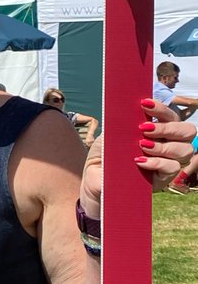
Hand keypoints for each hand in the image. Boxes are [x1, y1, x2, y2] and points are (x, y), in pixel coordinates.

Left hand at [78, 100, 195, 215]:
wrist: (94, 178)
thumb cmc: (106, 153)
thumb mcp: (112, 134)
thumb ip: (125, 122)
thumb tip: (129, 107)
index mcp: (159, 130)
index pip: (171, 116)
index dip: (162, 109)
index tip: (144, 104)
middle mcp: (169, 144)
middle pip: (188, 131)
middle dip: (167, 127)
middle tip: (144, 129)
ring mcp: (169, 162)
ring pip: (185, 150)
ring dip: (163, 145)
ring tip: (141, 145)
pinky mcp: (163, 179)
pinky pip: (172, 168)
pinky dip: (157, 162)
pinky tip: (139, 160)